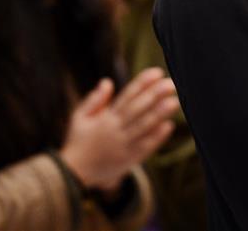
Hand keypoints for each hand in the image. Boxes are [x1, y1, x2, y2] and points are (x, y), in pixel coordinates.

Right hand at [60, 67, 178, 190]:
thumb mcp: (79, 117)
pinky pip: (145, 147)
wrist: (73, 175)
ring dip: (159, 114)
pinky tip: (169, 126)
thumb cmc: (78, 141)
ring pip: (144, 127)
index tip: (157, 72)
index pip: (127, 96)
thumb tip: (107, 81)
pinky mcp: (129, 160)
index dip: (142, 83)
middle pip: (138, 109)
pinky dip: (157, 137)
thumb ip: (94, 100)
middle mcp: (115, 130)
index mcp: (105, 118)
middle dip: (155, 95)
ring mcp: (123, 145)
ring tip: (174, 101)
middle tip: (171, 83)